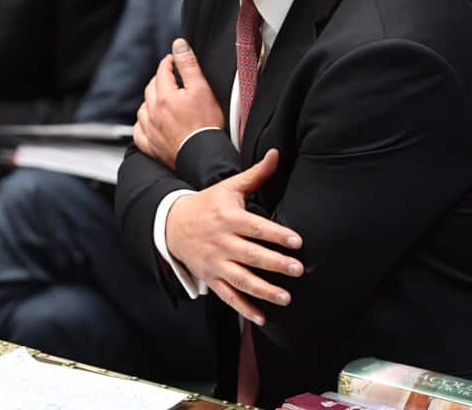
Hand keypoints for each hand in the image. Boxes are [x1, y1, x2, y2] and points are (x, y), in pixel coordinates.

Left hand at [134, 38, 224, 167]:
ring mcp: (149, 130)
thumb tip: (178, 45)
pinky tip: (150, 123)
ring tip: (162, 100)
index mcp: (164, 96)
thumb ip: (188, 65)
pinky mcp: (150, 146)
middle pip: (151, 88)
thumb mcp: (202, 89)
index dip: (169, 63)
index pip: (162, 71)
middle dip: (160, 80)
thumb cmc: (206, 124)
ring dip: (150, 101)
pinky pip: (138, 132)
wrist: (204, 156)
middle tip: (171, 78)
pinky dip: (143, 124)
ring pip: (143, 109)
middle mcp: (152, 112)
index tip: (174, 60)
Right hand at [165, 149, 303, 324]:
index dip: (277, 235)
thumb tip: (277, 153)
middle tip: (298, 270)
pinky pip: (228, 296)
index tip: (297, 242)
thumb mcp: (229, 187)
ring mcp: (215, 263)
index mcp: (229, 218)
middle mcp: (222, 242)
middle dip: (275, 264)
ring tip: (286, 298)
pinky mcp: (211, 279)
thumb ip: (256, 174)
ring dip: (264, 291)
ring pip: (241, 280)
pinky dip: (244, 309)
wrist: (172, 224)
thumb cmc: (208, 204)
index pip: (256, 228)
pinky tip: (262, 318)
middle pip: (251, 255)